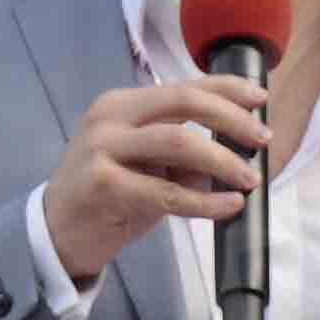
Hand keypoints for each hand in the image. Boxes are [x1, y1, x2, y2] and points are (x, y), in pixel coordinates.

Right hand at [37, 74, 267, 289]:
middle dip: (231, 119)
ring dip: (223, 160)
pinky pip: (168, 192)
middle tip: (263, 139)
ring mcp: (102, 149)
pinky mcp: (104, 186)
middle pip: (184, 103)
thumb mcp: (145, 165)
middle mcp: (110, 118)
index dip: (226, 89)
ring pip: (178, 142)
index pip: (182, 86)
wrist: (56, 233)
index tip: (260, 98)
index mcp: (121, 105)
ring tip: (249, 178)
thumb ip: (181, 152)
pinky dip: (205, 201)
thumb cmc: (107, 196)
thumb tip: (237, 151)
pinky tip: (229, 205)